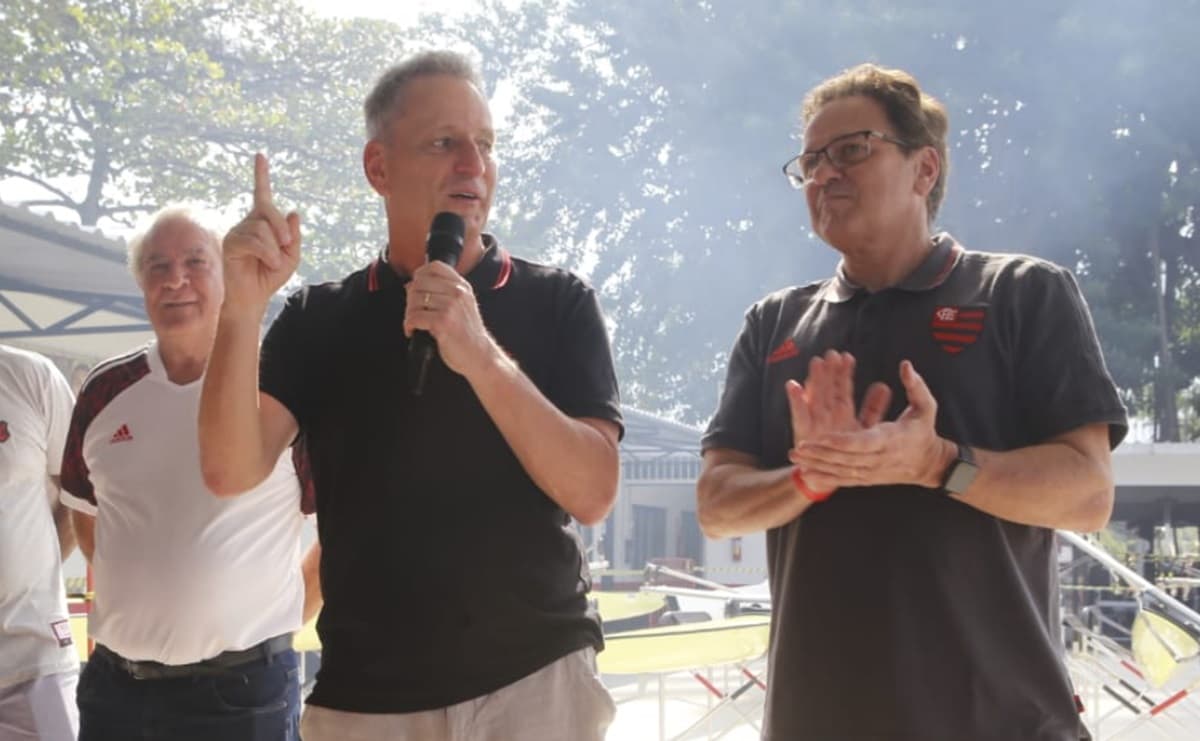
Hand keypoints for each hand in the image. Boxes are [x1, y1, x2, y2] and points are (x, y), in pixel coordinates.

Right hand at [221, 153, 301, 316]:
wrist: (251, 299)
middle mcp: (247, 223)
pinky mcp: (230, 243)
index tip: (261, 156)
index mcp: (261, 223)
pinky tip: (268, 263)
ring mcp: (237, 232)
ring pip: (262, 228)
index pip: (262, 195)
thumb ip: (293, 236)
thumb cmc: (268, 277)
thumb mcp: (290, 257)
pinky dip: (267, 252)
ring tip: (272, 262)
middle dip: (282, 227)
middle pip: (268, 210)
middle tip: (287, 243)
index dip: (261, 175)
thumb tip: (293, 212)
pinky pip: (254, 240)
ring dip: (274, 247)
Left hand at [403, 262, 497, 377]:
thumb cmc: (468, 334)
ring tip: (413, 323)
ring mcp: (451, 307)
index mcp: (462, 287)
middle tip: (413, 311)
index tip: (415, 286)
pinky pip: (415, 317)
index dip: (420, 273)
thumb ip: (442, 292)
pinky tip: (413, 331)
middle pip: (420, 282)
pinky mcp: (443, 322)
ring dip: (409, 313)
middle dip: (410, 298)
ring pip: (415, 300)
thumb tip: (410, 285)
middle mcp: (458, 293)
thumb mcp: (462, 306)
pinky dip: (409, 325)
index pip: (435, 266)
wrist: (479, 355)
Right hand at [787, 350, 890, 446]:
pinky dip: (796, 401)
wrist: (826, 476)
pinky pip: (799, 415)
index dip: (845, 373)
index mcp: (841, 412)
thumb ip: (872, 408)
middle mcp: (826, 414)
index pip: (843, 388)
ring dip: (814, 379)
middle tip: (831, 353)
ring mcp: (814, 422)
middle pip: (827, 388)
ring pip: (814, 396)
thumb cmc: (846, 451)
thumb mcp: (863, 427)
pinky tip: (793, 386)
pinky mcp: (803, 432)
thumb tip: (884, 386)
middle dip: (829, 370)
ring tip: (816, 362)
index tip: (847, 356)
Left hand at [790, 360, 950, 491]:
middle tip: (798, 446)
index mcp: (891, 439)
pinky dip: (825, 477)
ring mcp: (872, 471)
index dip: (842, 441)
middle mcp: (879, 458)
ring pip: (841, 470)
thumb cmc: (924, 431)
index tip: (823, 437)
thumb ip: (916, 386)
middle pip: (846, 458)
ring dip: (817, 465)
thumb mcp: (926, 407)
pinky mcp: (868, 479)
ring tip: (796, 458)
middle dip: (821, 453)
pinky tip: (807, 473)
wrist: (929, 464)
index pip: (864, 442)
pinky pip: (844, 479)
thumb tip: (905, 365)